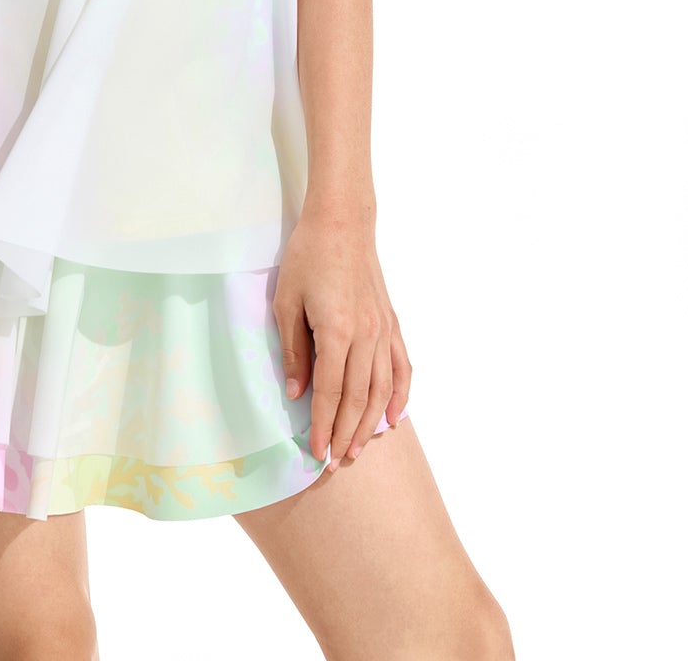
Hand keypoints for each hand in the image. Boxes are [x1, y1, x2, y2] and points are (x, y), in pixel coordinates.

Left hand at [271, 203, 411, 470]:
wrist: (342, 223)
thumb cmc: (307, 257)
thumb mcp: (286, 301)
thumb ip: (293, 350)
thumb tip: (296, 393)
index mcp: (337, 331)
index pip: (331, 392)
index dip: (323, 426)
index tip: (316, 453)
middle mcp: (366, 335)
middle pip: (359, 398)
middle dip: (346, 434)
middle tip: (335, 464)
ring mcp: (383, 330)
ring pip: (382, 389)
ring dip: (371, 423)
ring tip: (358, 449)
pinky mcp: (391, 323)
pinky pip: (401, 367)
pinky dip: (400, 395)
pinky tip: (395, 416)